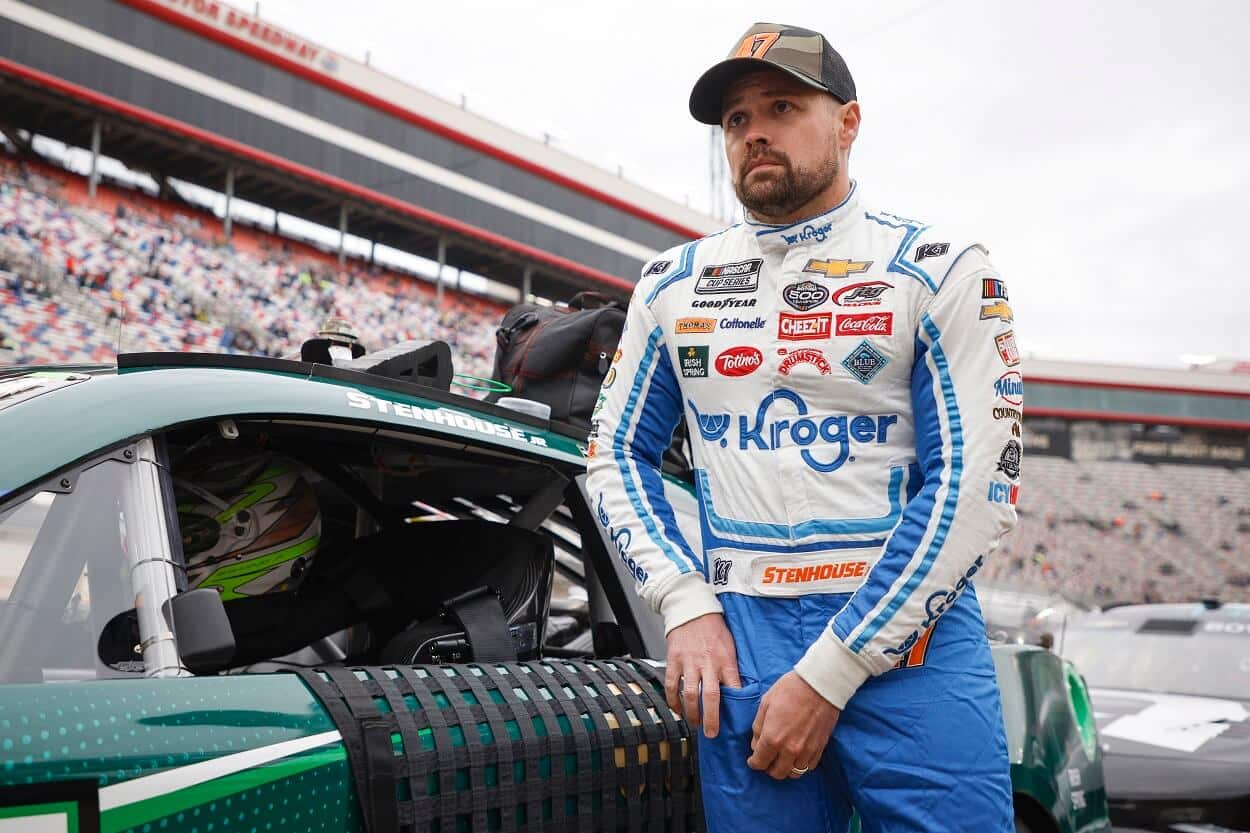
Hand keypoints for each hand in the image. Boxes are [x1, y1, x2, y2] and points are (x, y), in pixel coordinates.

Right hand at [664, 613, 740, 738]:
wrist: (692, 610)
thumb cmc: (714, 630)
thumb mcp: (731, 647)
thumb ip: (732, 669)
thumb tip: (738, 692)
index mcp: (726, 661)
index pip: (734, 688)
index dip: (735, 708)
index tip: (736, 722)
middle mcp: (708, 663)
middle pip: (711, 697)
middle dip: (712, 719)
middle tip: (712, 734)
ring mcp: (689, 662)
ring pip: (690, 694)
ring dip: (692, 713)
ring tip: (695, 723)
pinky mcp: (674, 660)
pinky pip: (671, 685)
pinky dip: (673, 700)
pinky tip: (677, 709)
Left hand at [748, 671, 840, 779]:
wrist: (820, 684)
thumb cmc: (790, 689)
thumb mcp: (766, 703)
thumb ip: (758, 727)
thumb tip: (756, 744)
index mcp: (772, 738)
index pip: (759, 763)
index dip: (754, 762)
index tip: (753, 759)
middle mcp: (789, 749)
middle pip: (777, 773)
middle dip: (769, 768)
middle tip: (768, 759)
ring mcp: (807, 751)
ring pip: (794, 773)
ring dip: (786, 768)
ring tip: (783, 758)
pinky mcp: (820, 748)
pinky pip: (809, 766)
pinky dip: (802, 764)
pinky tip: (798, 754)